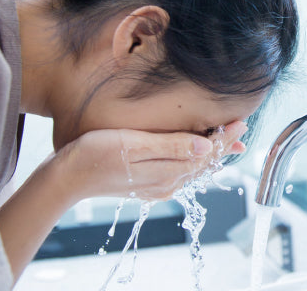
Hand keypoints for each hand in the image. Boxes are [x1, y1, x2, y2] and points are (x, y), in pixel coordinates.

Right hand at [54, 120, 247, 200]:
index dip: (225, 137)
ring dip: (210, 153)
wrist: (65, 178)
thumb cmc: (95, 155)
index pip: (207, 152)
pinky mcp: (146, 184)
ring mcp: (157, 186)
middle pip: (204, 162)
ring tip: (226, 141)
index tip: (241, 121)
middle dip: (223, 145)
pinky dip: (193, 159)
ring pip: (193, 168)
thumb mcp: (135, 145)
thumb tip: (206, 145)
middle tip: (241, 127)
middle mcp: (167, 183)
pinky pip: (179, 172)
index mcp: (167, 172)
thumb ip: (172, 145)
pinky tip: (194, 152)